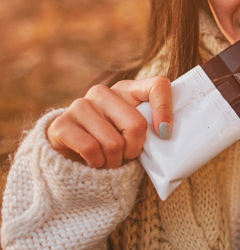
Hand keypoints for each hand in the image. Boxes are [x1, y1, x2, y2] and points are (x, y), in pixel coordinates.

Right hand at [46, 76, 172, 168]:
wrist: (72, 156)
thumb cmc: (114, 143)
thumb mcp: (136, 133)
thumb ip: (152, 129)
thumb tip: (167, 136)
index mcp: (128, 89)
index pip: (158, 86)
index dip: (165, 109)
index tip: (165, 134)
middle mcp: (103, 92)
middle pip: (137, 124)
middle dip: (135, 149)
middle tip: (127, 156)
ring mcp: (80, 105)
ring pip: (113, 142)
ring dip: (114, 161)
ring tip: (109, 160)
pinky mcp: (61, 124)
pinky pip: (91, 149)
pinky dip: (97, 163)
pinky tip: (93, 162)